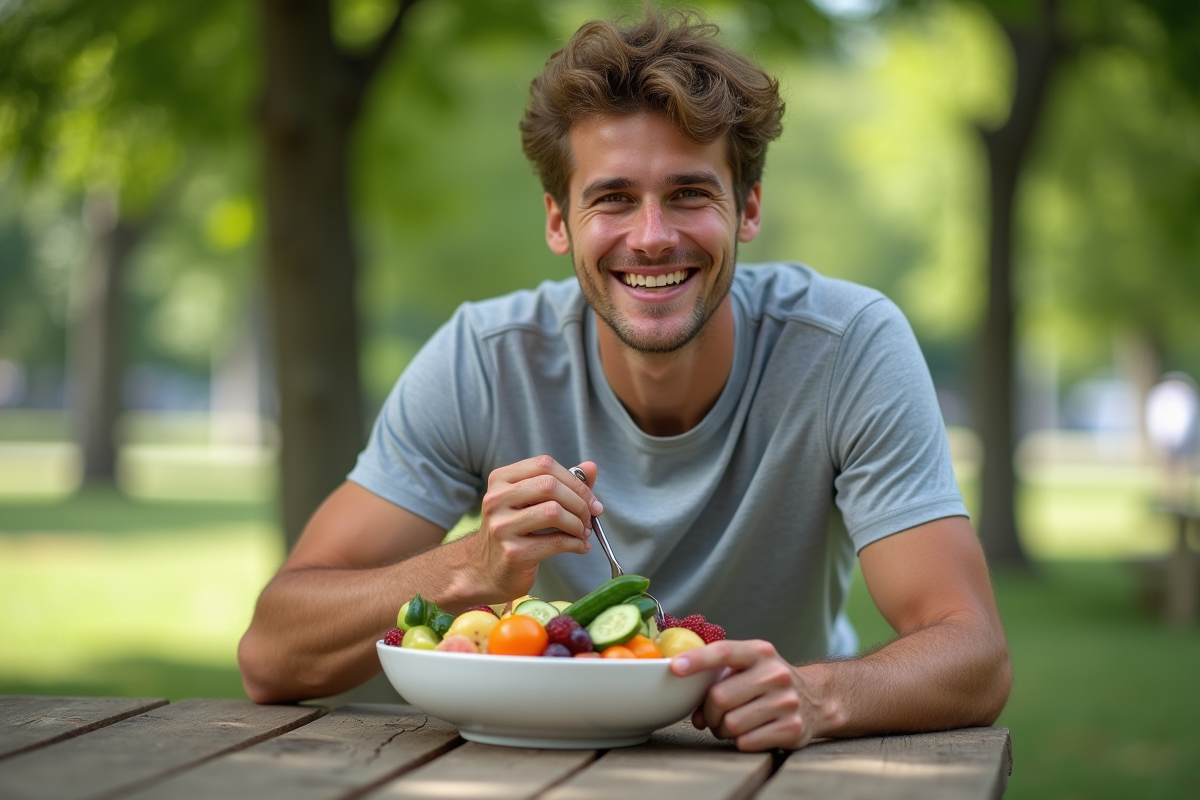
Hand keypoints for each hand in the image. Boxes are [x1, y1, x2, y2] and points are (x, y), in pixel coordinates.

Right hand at [466, 456, 601, 601]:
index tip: (591, 500)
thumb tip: (591, 467)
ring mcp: (502, 526)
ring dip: (577, 524)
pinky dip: (576, 544)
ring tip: (583, 532)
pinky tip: (580, 546)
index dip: (575, 481)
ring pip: (553, 512)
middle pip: (550, 486)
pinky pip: (555, 542)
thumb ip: (562, 483)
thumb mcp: (531, 501)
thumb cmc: (514, 531)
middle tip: (589, 517)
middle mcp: (496, 499)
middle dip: (579, 502)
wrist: (486, 570)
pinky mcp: (513, 553)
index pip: (545, 465)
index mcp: (501, 479)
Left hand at [671, 639, 824, 750]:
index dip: (697, 660)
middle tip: (712, 716)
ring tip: (731, 724)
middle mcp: (775, 674)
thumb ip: (718, 678)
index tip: (675, 668)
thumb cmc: (768, 683)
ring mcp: (786, 702)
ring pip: (731, 724)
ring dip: (722, 730)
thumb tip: (693, 711)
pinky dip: (739, 742)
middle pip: (720, 697)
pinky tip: (749, 733)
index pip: (723, 651)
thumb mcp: (749, 666)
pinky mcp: (792, 728)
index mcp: (760, 652)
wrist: (816, 700)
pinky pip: (746, 742)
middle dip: (708, 712)